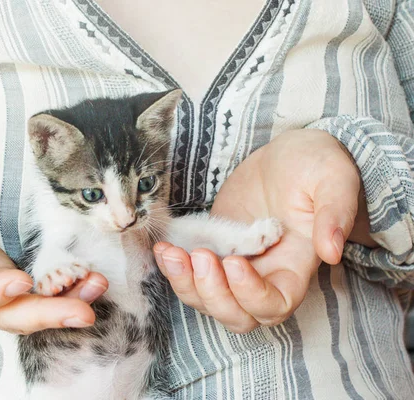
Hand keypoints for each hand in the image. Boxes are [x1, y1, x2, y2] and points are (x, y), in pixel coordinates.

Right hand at [0, 168, 107, 333]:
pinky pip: (42, 297)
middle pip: (5, 316)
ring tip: (98, 287)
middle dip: (44, 316)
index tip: (20, 281)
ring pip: (30, 311)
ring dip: (66, 305)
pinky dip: (70, 292)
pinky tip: (94, 281)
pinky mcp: (15, 285)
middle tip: (83, 313)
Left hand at [154, 129, 373, 332]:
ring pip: (207, 299)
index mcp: (295, 266)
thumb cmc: (314, 166)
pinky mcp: (212, 250)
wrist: (284, 156)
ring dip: (185, 283)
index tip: (237, 263)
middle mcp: (264, 275)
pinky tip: (164, 247)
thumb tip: (331, 252)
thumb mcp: (333, 179)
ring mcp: (234, 265)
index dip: (253, 295)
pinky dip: (173, 269)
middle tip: (201, 256)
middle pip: (237, 314)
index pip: (275, 303)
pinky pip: (189, 275)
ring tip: (171, 252)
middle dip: (213, 294)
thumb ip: (335, 212)